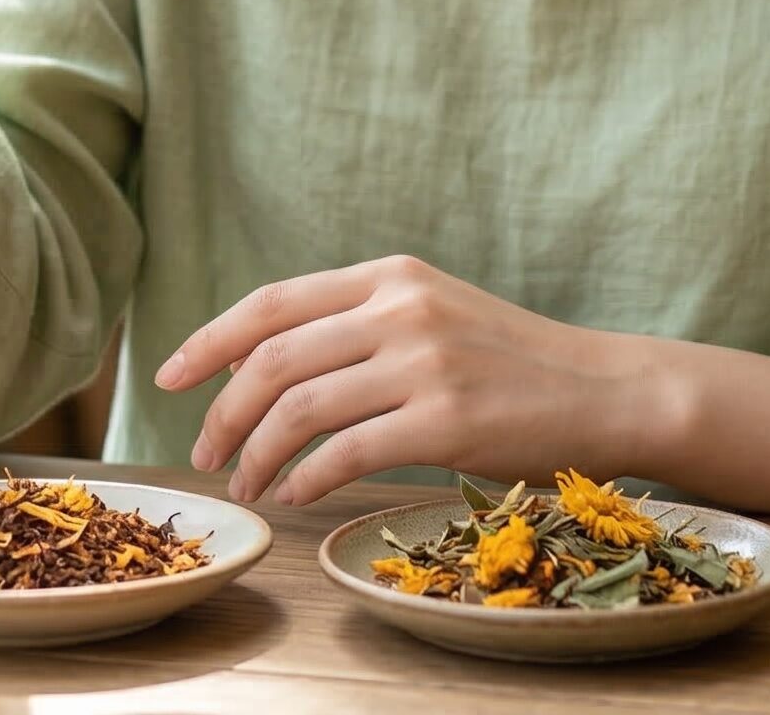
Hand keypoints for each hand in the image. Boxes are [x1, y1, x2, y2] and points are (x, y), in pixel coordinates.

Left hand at [153, 255, 653, 505]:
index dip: (210, 340)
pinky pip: (345, 453)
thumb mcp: (431, 313)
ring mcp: (423, 361)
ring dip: (257, 453)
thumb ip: (358, 323)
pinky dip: (307, 479)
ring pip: (299, 408)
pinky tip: (297, 495)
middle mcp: (400, 307)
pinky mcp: (446, 419)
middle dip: (221, 410)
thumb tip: (263, 364)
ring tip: (246, 482)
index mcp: (390, 274)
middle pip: (273, 356)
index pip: (273, 302)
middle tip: (204, 449)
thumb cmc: (510, 361)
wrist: (600, 390)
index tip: (168, 376)